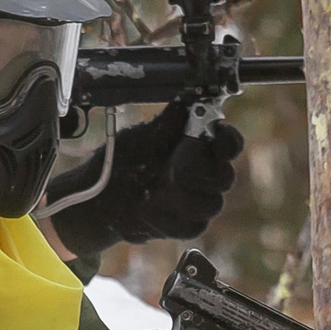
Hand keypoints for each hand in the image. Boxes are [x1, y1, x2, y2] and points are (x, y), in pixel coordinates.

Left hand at [46, 109, 244, 253]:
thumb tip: (186, 104)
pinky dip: (170, 218)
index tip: (216, 139)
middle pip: (225, 177)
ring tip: (155, 191)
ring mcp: (199, 202)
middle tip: (174, 167)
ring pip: (212, 204)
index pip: (229, 144)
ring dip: (181, 197)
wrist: (101, 199)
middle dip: (200, 171)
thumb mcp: (140, 138)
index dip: (228, 142)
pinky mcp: (188, 225)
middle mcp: (205, 175)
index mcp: (199, 146)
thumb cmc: (122, 163)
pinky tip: (151, 210)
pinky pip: (195, 225)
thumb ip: (166, 124)